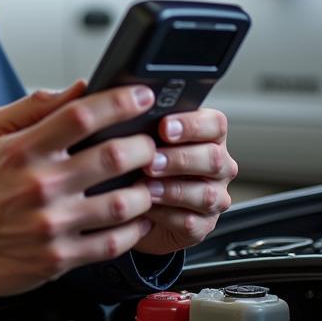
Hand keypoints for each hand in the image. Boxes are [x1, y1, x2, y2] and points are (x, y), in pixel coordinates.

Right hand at [0, 81, 158, 311]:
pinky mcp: (57, 258)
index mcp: (23, 149)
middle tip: (148, 144)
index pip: (82, 116)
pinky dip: (133, 229)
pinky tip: (134, 219)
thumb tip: (77, 88)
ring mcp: (51, 224)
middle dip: (143, 146)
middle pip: (114, 156)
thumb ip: (33, 108)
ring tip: (145, 182)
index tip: (141, 98)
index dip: (120, 102)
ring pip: (123, 203)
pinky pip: (113, 244)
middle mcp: (39, 185)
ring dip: (145, 190)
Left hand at [133, 108, 236, 256]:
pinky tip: (145, 209)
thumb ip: (132, 118)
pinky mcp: (202, 225)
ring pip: (206, 194)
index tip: (165, 127)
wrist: (133, 208)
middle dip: (179, 159)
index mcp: (205, 135)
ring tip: (145, 187)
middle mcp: (216, 164)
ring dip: (172, 190)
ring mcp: (213, 196)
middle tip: (150, 160)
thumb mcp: (134, 137)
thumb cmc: (134, 164)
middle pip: (213, 158)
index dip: (192, 125)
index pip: (214, 124)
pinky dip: (165, 215)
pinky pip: (190, 221)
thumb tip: (105, 95)